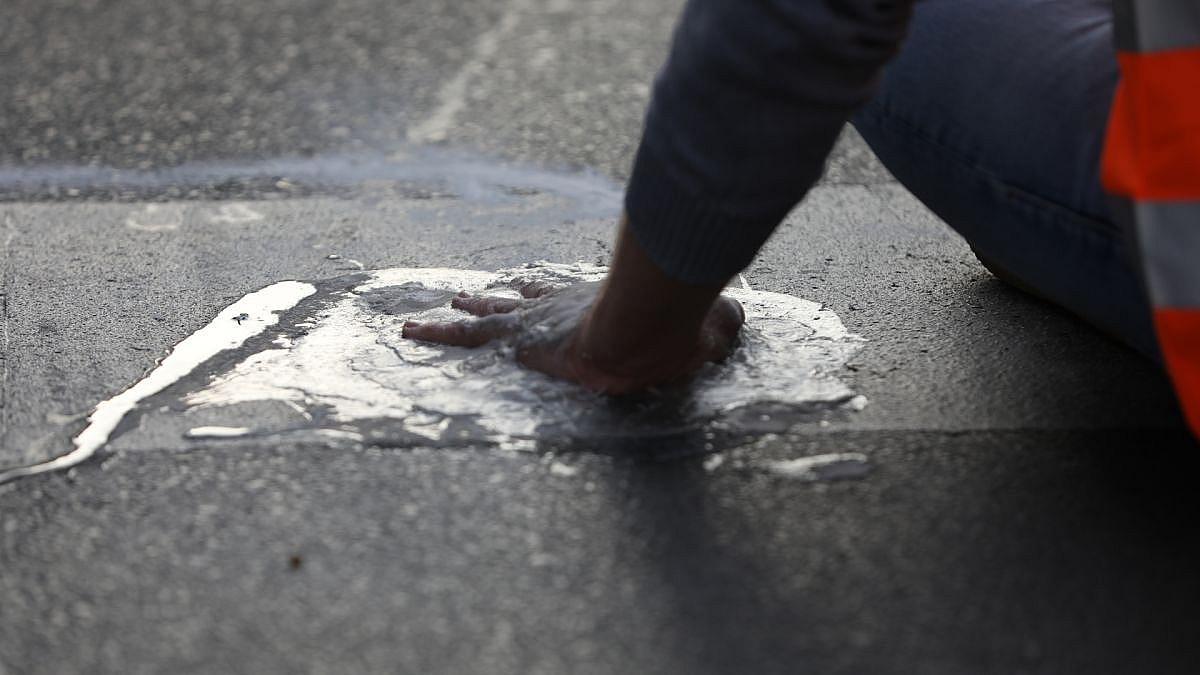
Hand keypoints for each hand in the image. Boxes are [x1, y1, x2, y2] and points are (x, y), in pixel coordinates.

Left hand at [401, 279, 744, 393]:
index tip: (524, 293)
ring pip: (484, 319)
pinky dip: (437, 332)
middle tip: (466, 298)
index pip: (564, 299)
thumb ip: (720, 327)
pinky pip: (467, 337)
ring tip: (419, 319)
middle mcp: (562, 306)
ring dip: (454, 320)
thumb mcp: (711, 328)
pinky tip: (409, 330)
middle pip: (518, 303)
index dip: (542, 297)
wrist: (646, 329)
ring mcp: (537, 321)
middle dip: (492, 304)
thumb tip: (736, 323)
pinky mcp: (518, 340)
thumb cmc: (677, 328)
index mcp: (601, 306)